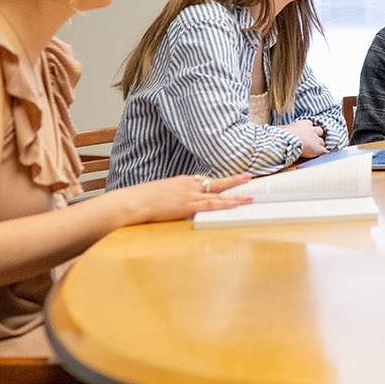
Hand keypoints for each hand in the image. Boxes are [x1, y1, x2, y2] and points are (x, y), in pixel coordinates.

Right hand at [117, 173, 252, 222]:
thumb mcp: (162, 193)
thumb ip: (174, 197)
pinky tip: (235, 204)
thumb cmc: (142, 199)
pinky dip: (224, 204)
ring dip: (236, 195)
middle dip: (234, 180)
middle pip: (217, 182)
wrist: (133, 201)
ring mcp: (190, 194)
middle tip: (249, 177)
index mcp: (183, 181)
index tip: (230, 180)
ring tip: (251, 196)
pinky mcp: (188, 205)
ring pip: (218, 194)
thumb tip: (179, 205)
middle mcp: (189, 185)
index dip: (220, 181)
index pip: (206, 180)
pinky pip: (211, 205)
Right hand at [281, 119, 327, 157]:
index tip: (306, 131)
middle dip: (317, 135)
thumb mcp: (281, 129)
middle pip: (319, 131)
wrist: (288, 141)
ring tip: (315, 150)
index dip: (308, 128)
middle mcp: (312, 130)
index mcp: (303, 124)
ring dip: (319, 145)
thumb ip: (282, 129)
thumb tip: (276, 130)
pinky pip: (324, 151)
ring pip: (322, 141)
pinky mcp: (319, 149)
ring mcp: (316, 140)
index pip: (309, 124)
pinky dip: (323, 153)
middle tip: (312, 140)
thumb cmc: (283, 135)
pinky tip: (321, 156)